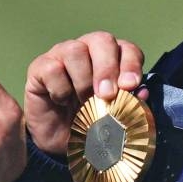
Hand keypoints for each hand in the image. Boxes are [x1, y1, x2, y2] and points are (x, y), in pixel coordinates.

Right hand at [24, 31, 143, 155]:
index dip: (131, 65)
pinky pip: (52, 68)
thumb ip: (130, 104)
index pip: (127, 49)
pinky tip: (61, 101)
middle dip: (107, 68)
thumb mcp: (114, 117)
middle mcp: (88, 49)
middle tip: (107, 95)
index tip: (130, 86)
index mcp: (113, 58)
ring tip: (83, 102)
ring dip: (83, 80)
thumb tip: (142, 93)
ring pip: (75, 50)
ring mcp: (62, 54)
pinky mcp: (40, 66)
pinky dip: (60, 88)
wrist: (59, 141)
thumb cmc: (91, 122)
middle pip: (101, 40)